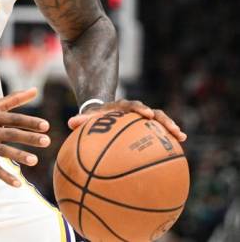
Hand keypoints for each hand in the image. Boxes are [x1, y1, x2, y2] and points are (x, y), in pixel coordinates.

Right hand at [0, 88, 49, 186]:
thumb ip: (14, 99)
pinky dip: (4, 176)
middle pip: (10, 133)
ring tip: (34, 161)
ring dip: (18, 155)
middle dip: (28, 137)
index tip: (46, 125)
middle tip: (47, 141)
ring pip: (1, 151)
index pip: (13, 118)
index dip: (29, 122)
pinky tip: (18, 184)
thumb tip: (35, 90)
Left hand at [67, 100, 186, 141]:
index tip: (147, 114)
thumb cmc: (95, 119)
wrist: (104, 115)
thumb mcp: (88, 118)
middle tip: (172, 128)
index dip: (139, 108)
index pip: (131, 105)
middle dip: (162, 119)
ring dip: (170, 127)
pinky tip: (179, 147)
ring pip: (160, 120)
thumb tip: (70, 123)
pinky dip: (168, 137)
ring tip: (181, 137)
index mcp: (121, 107)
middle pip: (152, 111)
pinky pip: (160, 131)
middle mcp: (135, 111)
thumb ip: (81, 120)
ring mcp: (143, 118)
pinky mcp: (148, 126)